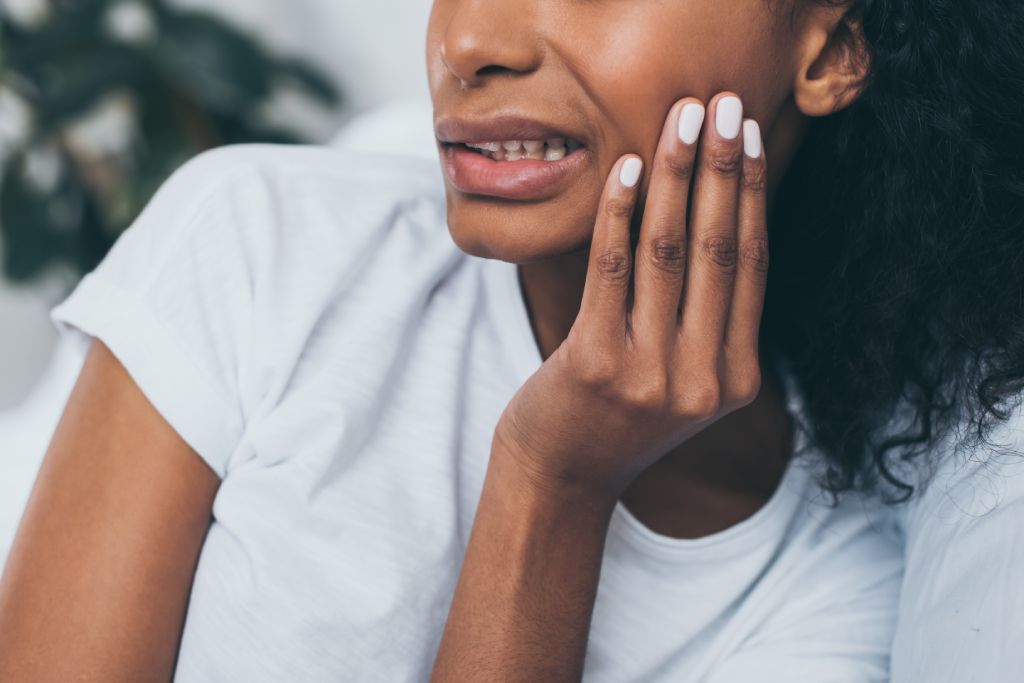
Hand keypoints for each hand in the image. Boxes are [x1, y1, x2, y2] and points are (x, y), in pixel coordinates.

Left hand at [492, 91, 769, 501]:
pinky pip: (612, 268)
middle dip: (723, 167)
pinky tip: (626, 167)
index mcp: (737, 378)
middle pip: (719, 249)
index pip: (751, 265)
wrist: (561, 475)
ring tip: (681, 118)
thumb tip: (721, 215)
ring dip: (676, 175)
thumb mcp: (681, 377)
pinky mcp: (597, 363)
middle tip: (724, 103)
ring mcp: (652, 375)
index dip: (752, 192)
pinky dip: (619, 212)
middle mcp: (704, 378)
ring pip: (670, 251)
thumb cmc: (617, 413)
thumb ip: (708, 320)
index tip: (750, 135)